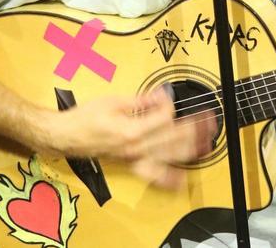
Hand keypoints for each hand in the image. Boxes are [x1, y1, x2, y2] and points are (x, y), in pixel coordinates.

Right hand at [41, 88, 216, 188]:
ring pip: (170, 156)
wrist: (67, 136)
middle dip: (194, 128)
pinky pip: (153, 176)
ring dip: (191, 148)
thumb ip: (141, 101)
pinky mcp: (132, 165)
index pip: (164, 117)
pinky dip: (169, 178)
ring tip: (207, 141)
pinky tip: (183, 179)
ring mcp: (135, 159)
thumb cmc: (85, 118)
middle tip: (208, 119)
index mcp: (131, 131)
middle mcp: (136, 148)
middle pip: (174, 138)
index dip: (169, 105)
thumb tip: (161, 96)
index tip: (169, 97)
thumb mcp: (113, 101)